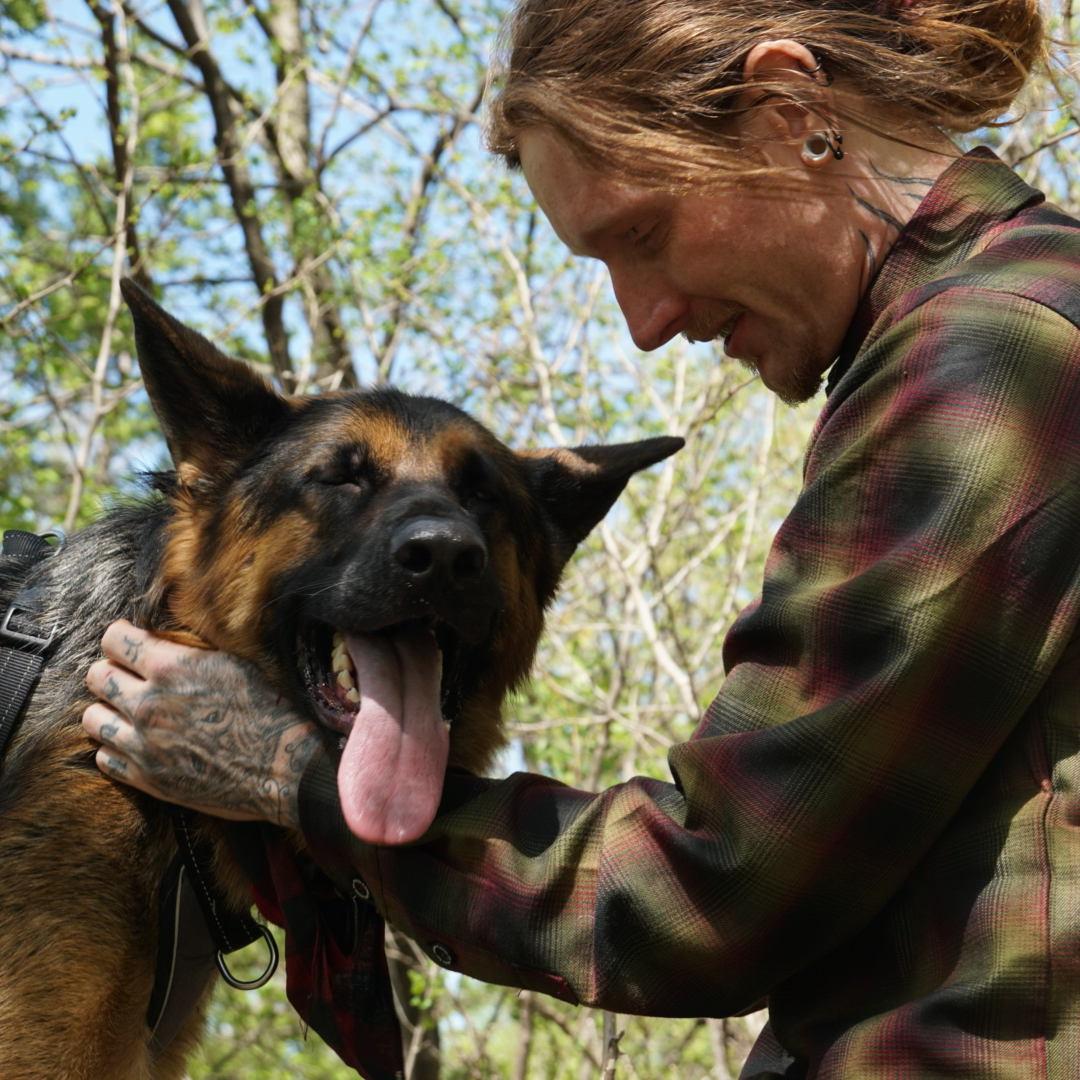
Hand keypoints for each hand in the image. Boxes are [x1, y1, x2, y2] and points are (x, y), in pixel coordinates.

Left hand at [82, 620, 320, 828]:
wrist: (285, 767)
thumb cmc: (271, 711)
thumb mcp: (235, 665)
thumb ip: (191, 655)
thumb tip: (166, 644)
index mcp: (172, 668)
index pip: (115, 640)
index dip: (123, 640)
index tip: (133, 646)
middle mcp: (149, 704)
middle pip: (97, 677)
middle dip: (112, 673)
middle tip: (130, 679)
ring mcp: (144, 744)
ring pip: (93, 719)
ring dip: (109, 712)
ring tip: (130, 713)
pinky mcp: (148, 778)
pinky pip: (105, 758)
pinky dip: (116, 748)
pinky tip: (139, 743)